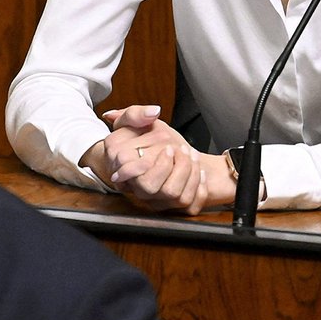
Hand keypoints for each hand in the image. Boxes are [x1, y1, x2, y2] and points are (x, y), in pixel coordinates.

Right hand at [84, 107, 223, 214]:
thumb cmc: (140, 137)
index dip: (149, 161)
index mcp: (120, 169)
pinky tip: (200, 170)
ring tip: (190, 154)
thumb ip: (135, 114)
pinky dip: (199, 184)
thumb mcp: (131, 121)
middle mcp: (136, 188)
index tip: (166, 146)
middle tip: (176, 149)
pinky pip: (188, 203)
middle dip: (170, 165)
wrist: (150, 155)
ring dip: (188, 171)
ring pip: (172, 193)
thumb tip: (154, 112)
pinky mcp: (171, 207)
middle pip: (150, 186)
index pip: (129, 171)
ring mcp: (154, 200)